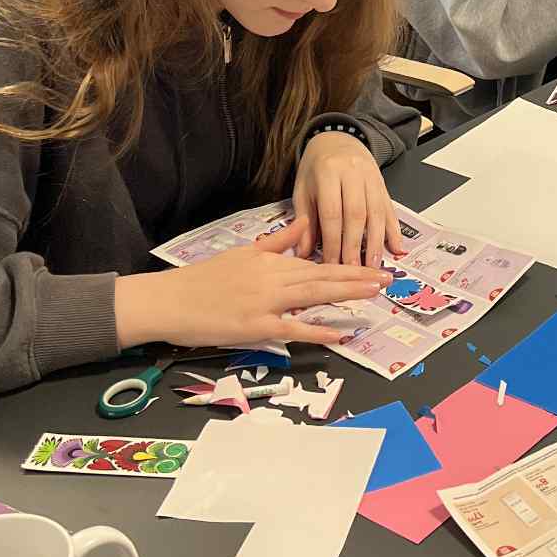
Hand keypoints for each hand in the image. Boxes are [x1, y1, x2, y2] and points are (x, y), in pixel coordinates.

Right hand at [115, 219, 385, 350]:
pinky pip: (292, 329)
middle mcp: (273, 278)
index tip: (372, 266)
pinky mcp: (255, 326)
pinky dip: (317, 330)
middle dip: (358, 277)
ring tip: (374, 294)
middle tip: (387, 278)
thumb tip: (304, 223)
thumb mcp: (243, 252)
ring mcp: (265, 302)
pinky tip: (339, 333)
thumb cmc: (203, 279)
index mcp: (270, 261)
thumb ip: (277, 241)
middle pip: (323, 276)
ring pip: (314, 295)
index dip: (347, 265)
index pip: (317, 263)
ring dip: (347, 294)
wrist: (169, 300)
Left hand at [292, 131, 403, 265]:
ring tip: (373, 266)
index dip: (333, 241)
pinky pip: (390, 209)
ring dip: (376, 242)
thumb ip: (305, 221)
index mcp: (328, 173)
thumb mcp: (303, 189)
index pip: (332, 213)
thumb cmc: (316, 168)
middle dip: (355, 246)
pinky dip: (394, 230)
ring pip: (376, 213)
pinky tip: (396, 248)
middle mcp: (353, 173)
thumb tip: (304, 254)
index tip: (331, 265)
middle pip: (356, 214)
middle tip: (353, 271)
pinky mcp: (383, 184)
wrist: (338, 140)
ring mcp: (371, 177)